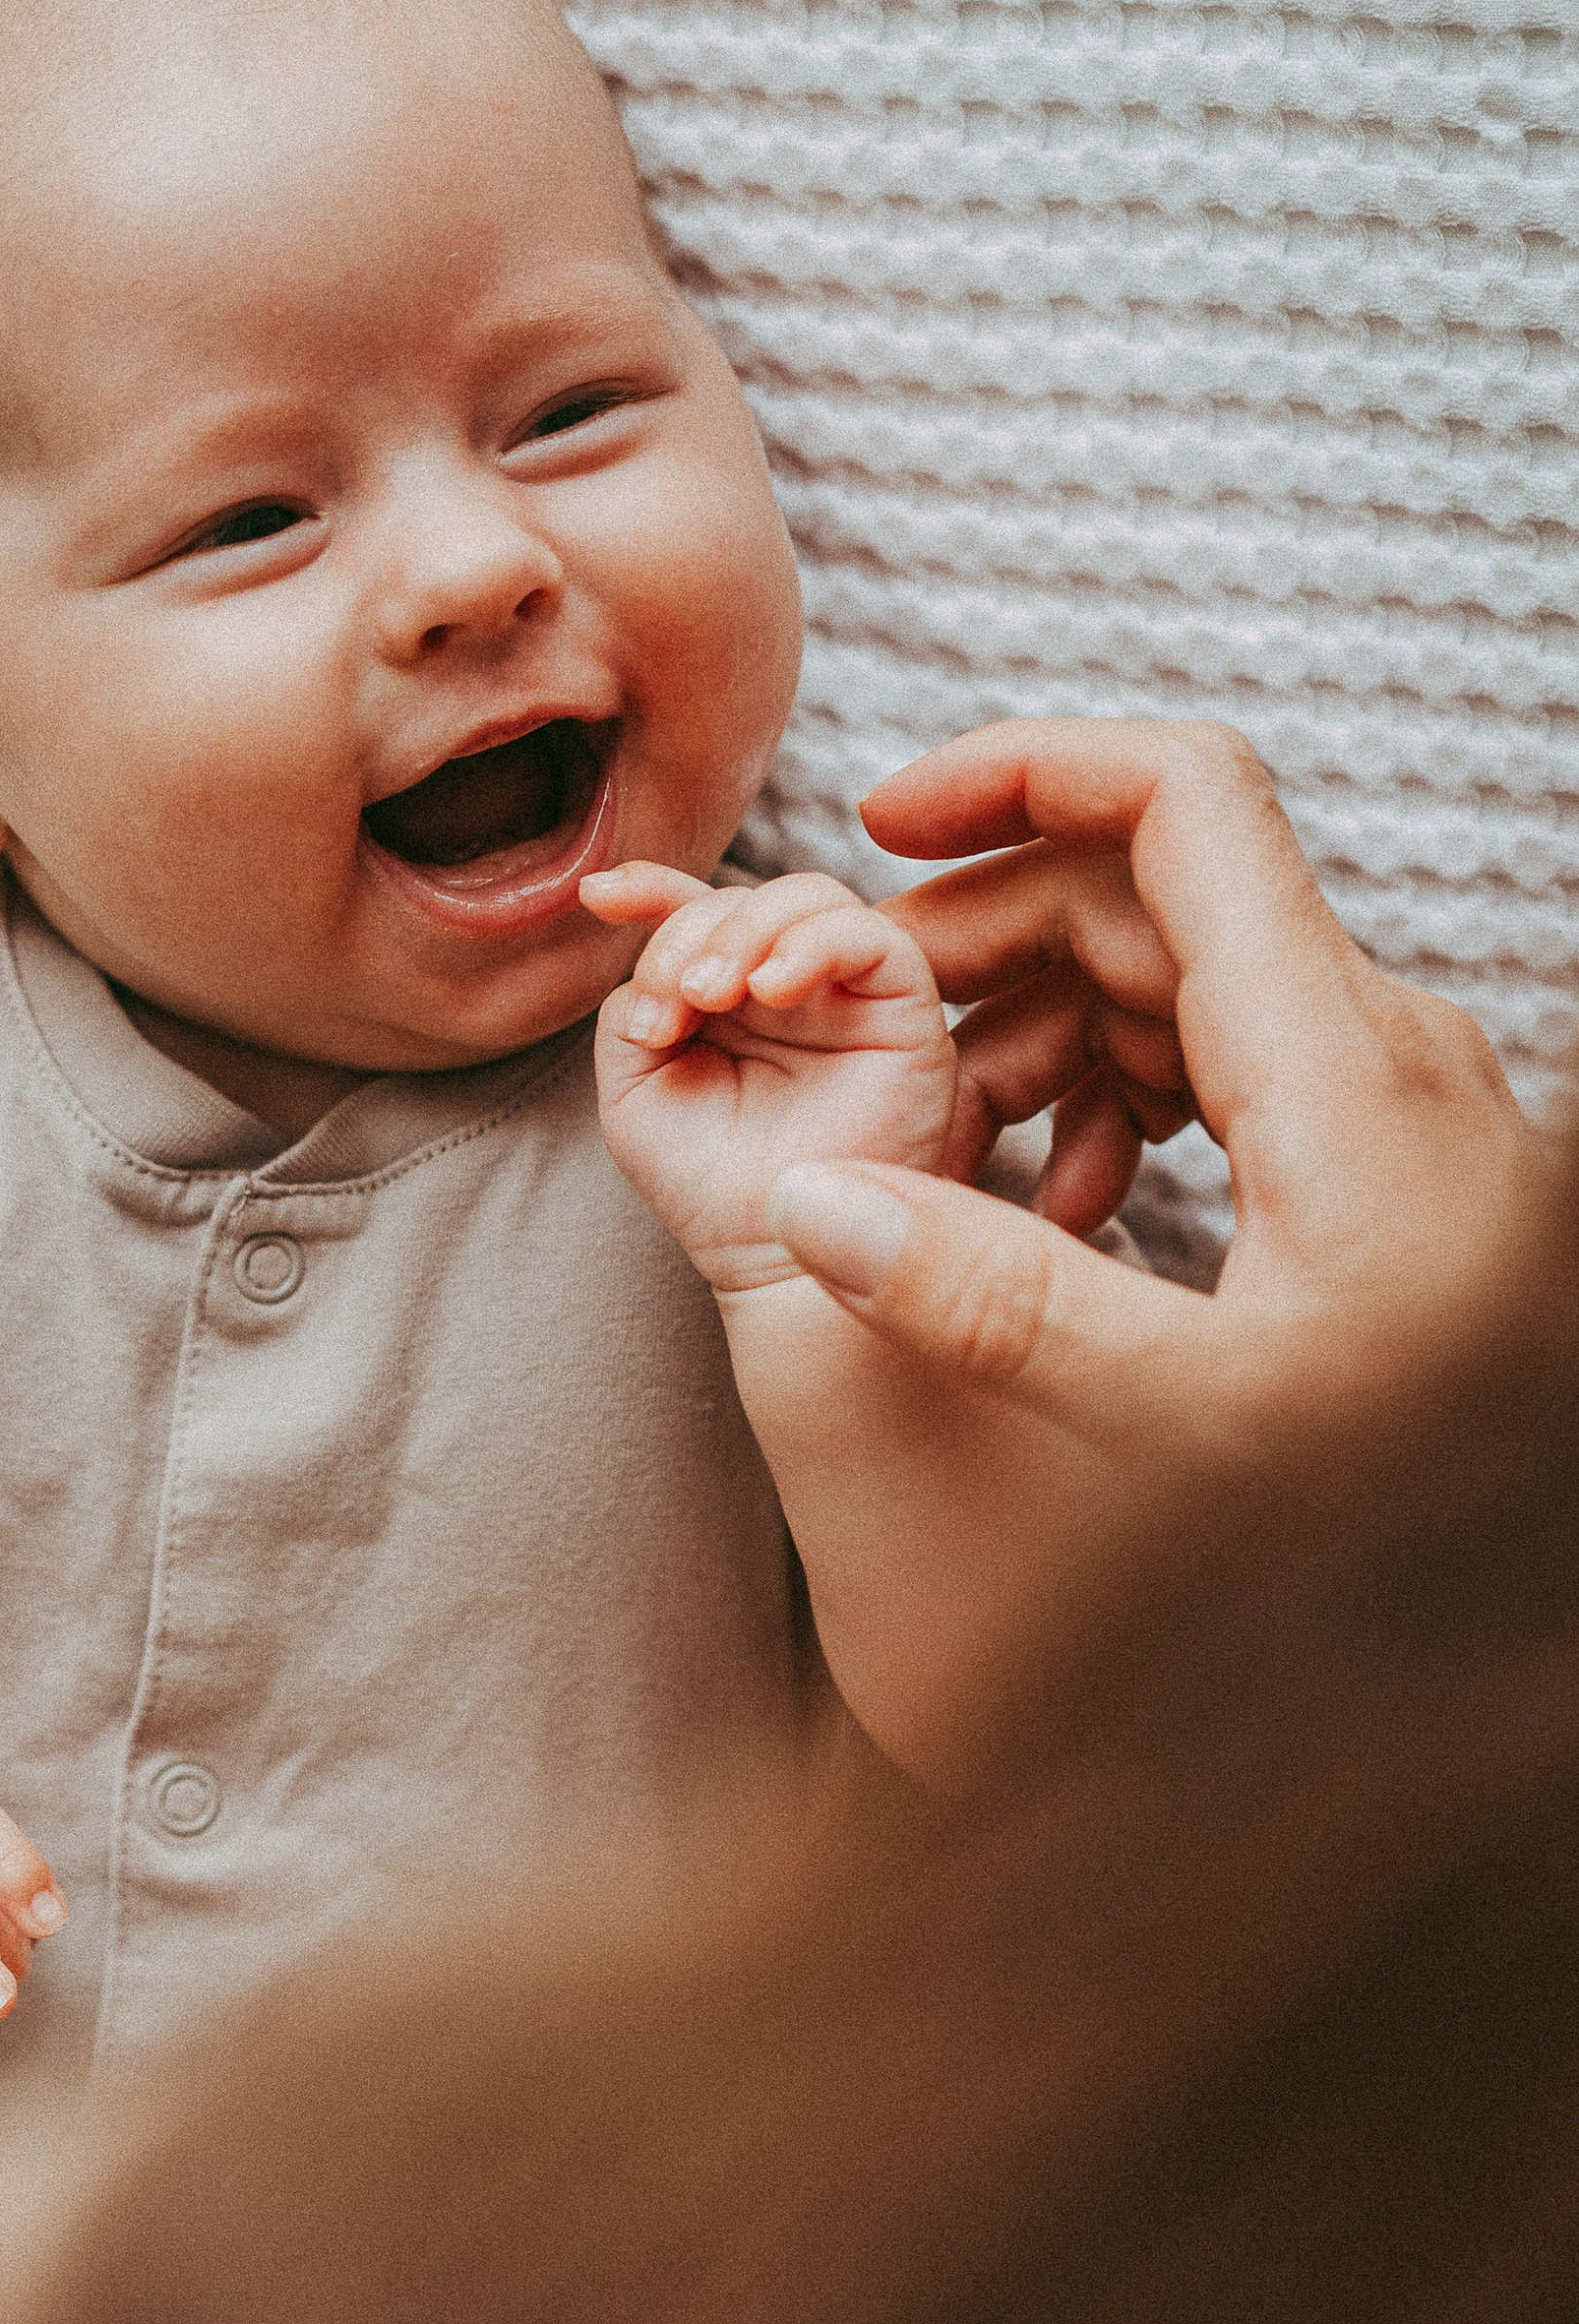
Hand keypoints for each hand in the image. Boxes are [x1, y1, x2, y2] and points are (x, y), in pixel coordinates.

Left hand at [583, 863, 959, 1295]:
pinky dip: (812, 945)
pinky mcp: (906, 1010)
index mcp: (729, 990)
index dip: (649, 888)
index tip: (599, 897)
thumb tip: (659, 968)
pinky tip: (769, 991)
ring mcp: (850, 992)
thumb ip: (633, 1008)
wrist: (770, 1259)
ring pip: (808, 898)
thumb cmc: (708, 1186)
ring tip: (709, 997)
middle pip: (745, 896)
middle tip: (671, 1006)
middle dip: (689, 935)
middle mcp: (792, 980)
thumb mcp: (636, 1090)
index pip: (695, 909)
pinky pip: (874, 937)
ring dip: (743, 932)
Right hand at [766, 718, 1544, 1458]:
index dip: (1019, 771)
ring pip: (1172, 982)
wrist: (1555, 1552)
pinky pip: (1218, 1068)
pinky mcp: (1376, 1160)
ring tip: (936, 1160)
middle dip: (981, 941)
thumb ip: (1005, 1312)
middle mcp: (1373, 1048)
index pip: (1179, 800)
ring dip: (1030, 1039)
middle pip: (1148, 893)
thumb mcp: (1207, 1427)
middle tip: (858, 1038)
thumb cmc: (1441, 1501)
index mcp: (1338, 1064)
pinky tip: (1059, 1214)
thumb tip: (819, 1207)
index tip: (883, 826)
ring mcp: (1380, 1100)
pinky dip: (1106, 1103)